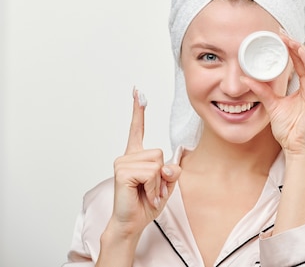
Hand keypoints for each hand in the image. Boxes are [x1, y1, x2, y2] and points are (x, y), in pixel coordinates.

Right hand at [107, 88, 181, 237]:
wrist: (132, 223)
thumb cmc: (147, 203)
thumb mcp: (167, 184)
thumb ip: (171, 171)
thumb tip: (165, 166)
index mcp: (137, 156)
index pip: (137, 129)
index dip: (138, 110)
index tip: (137, 91)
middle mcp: (128, 156)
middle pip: (160, 153)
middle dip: (162, 175)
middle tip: (151, 189)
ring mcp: (123, 162)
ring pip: (157, 163)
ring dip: (158, 183)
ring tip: (147, 192)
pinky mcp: (123, 171)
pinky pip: (152, 173)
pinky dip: (154, 187)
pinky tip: (144, 194)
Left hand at [242, 36, 304, 156]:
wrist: (297, 149)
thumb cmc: (290, 131)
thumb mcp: (273, 105)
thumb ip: (263, 91)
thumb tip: (247, 79)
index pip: (303, 64)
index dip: (293, 50)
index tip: (280, 39)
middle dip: (298, 45)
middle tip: (283, 34)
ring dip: (303, 50)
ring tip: (290, 40)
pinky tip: (300, 52)